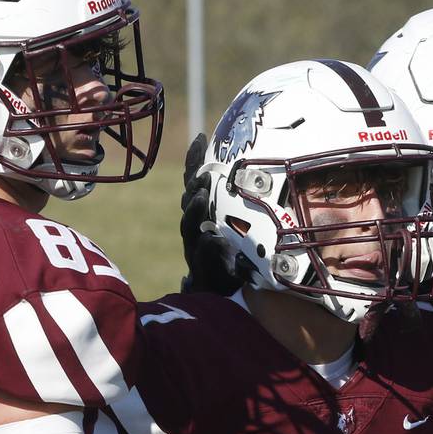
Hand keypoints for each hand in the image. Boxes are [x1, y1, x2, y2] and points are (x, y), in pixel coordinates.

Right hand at [178, 133, 240, 295]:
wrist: (222, 295)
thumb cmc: (232, 256)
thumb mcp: (235, 225)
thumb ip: (237, 204)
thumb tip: (243, 176)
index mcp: (202, 214)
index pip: (194, 183)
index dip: (195, 160)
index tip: (201, 138)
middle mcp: (195, 228)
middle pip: (189, 201)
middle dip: (193, 184)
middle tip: (201, 171)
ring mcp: (196, 248)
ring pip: (189, 225)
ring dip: (194, 209)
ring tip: (200, 195)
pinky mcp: (202, 270)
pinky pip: (202, 257)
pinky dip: (208, 248)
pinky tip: (215, 241)